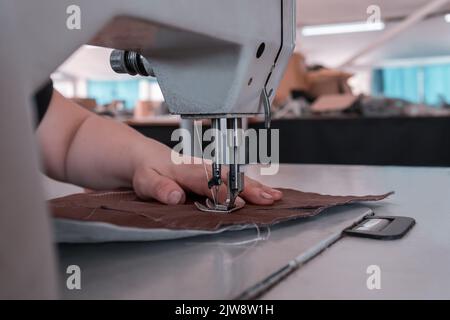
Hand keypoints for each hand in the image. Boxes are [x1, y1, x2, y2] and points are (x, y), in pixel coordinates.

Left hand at [132, 160, 281, 205]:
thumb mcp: (146, 180)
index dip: (223, 192)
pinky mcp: (215, 172)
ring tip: (275, 196)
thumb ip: (160, 188)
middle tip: (269, 198)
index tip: (238, 202)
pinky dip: (252, 184)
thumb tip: (174, 196)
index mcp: (186, 170)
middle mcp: (202, 167)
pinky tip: (266, 191)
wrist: (147, 157)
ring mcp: (211, 169)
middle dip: (250, 188)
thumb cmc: (148, 171)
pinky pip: (235, 177)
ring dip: (256, 186)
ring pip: (236, 176)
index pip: (207, 181)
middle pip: (230, 177)